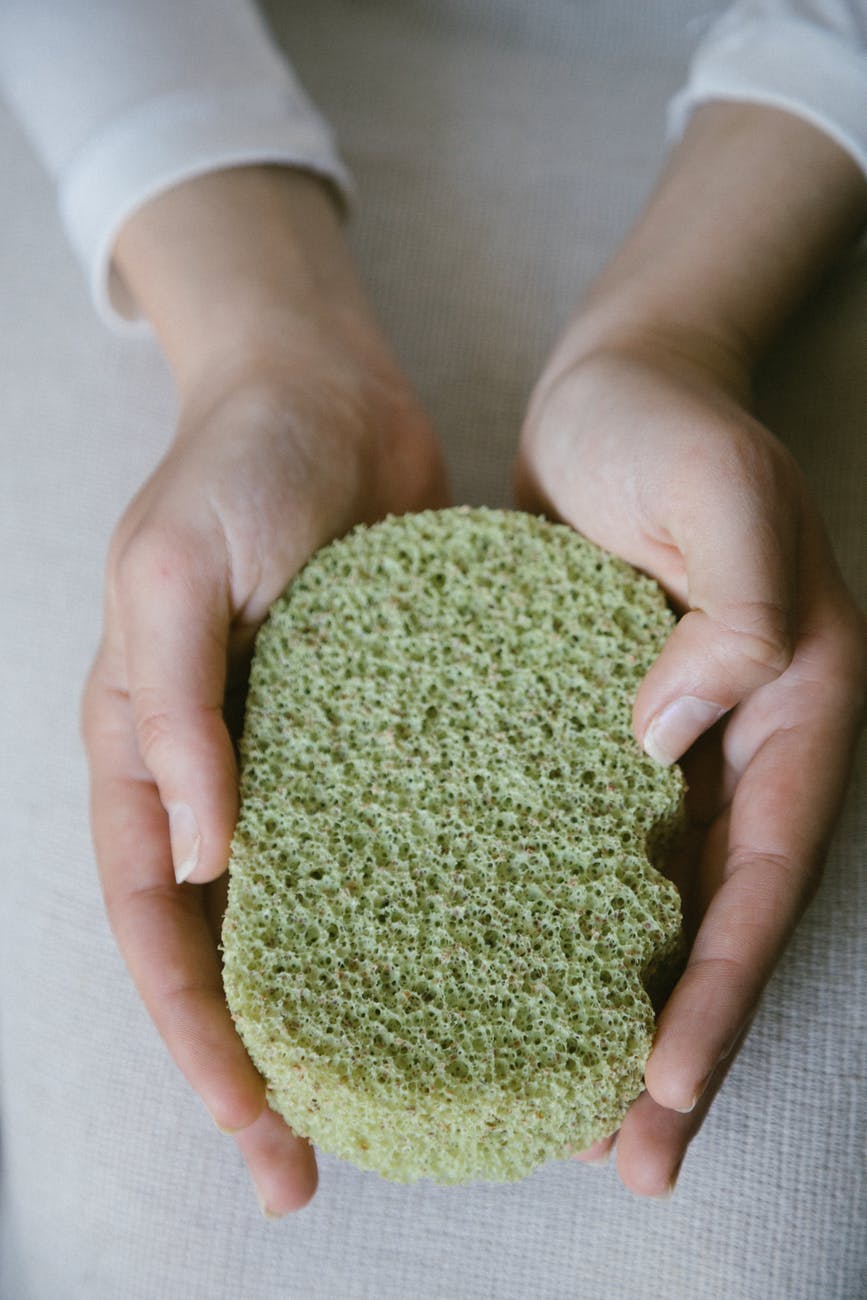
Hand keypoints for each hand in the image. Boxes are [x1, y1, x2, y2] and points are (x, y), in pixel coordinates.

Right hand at [81, 168, 447, 1216]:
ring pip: (309, 910)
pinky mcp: (378, 731)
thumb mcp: (181, 576)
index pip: (155, 924)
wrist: (327, 391)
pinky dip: (411, 905)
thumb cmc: (237, 470)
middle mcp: (219, 773)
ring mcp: (301, 758)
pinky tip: (464, 957)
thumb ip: (176, 711)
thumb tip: (196, 861)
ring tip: (394, 1088)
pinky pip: (389, 835)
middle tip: (307, 1164)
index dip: (193, 1033)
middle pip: (228, 946)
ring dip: (340, 1002)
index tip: (250, 1123)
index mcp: (146, 749)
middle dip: (258, 1058)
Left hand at [515, 334, 865, 1195]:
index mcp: (788, 707)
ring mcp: (674, 741)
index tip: (663, 1090)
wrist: (618, 388)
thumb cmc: (666, 430)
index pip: (757, 881)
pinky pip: (593, 846)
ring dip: (622, 1004)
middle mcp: (738, 743)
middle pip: (714, 922)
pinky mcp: (599, 727)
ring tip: (571, 1105)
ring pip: (655, 902)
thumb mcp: (717, 492)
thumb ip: (738, 606)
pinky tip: (516, 972)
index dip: (715, 994)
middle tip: (627, 1153)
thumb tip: (676, 727)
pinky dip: (569, 922)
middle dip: (677, 1043)